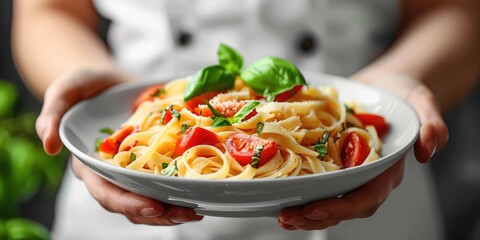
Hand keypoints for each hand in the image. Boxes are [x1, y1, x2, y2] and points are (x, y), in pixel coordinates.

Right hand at [37, 69, 202, 224]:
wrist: (108, 82)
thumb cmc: (85, 86)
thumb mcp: (66, 90)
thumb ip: (52, 112)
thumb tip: (48, 145)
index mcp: (90, 164)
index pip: (106, 192)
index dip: (128, 203)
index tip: (153, 206)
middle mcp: (111, 173)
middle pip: (133, 203)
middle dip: (160, 213)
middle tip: (187, 212)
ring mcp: (132, 170)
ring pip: (150, 199)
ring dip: (173, 209)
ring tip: (196, 209)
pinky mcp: (151, 162)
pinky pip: (164, 182)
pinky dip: (179, 190)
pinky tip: (199, 191)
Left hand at [278, 74, 448, 229]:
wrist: (385, 85)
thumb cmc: (403, 95)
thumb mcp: (421, 101)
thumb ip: (431, 123)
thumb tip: (429, 148)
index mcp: (386, 168)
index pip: (367, 196)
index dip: (342, 207)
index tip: (314, 209)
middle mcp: (365, 174)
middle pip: (343, 204)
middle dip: (315, 215)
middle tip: (287, 217)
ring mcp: (346, 168)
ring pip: (327, 197)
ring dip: (303, 210)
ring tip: (280, 214)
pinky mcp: (330, 159)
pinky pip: (315, 179)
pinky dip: (298, 188)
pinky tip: (278, 191)